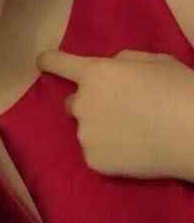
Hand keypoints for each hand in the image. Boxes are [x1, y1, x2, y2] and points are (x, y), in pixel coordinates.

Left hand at [37, 49, 193, 181]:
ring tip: (133, 133)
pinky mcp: (94, 161)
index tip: (43, 62)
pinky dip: (109, 152)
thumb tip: (111, 68)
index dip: (49, 61)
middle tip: (119, 110)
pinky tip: (133, 151)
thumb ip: (122, 62)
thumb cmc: (180, 90)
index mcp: (95, 73)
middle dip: (88, 104)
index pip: (57, 63)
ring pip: (86, 129)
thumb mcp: (153, 61)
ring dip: (99, 129)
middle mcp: (82, 102)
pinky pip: (95, 153)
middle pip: (71, 103)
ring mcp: (85, 134)